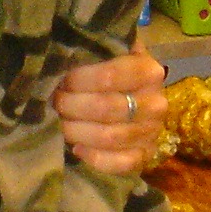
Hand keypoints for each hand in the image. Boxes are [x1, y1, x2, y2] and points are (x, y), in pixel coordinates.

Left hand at [53, 47, 166, 175]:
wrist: (137, 96)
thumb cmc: (113, 71)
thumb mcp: (110, 52)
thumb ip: (95, 48)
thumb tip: (63, 49)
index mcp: (149, 71)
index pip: (109, 77)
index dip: (79, 80)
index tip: (61, 80)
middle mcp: (156, 103)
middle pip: (105, 108)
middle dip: (72, 106)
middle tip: (54, 101)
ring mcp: (152, 131)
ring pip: (109, 137)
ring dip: (77, 131)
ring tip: (60, 122)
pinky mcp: (145, 155)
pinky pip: (120, 163)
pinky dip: (95, 158)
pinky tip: (77, 149)